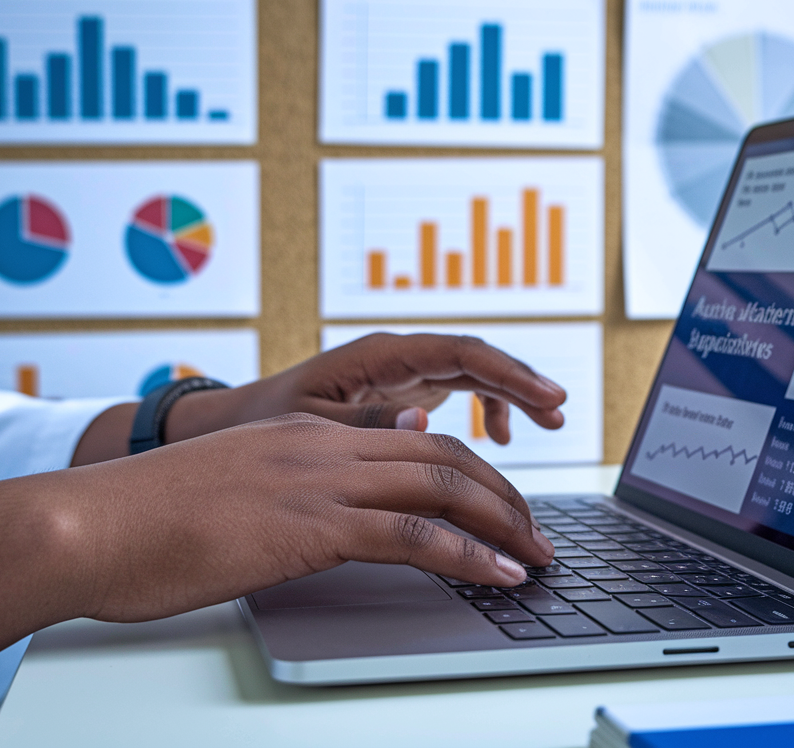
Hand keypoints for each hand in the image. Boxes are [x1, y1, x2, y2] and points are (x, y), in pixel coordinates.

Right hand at [63, 413, 554, 621]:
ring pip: (442, 483)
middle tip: (537, 533)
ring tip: (538, 557)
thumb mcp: (231, 491)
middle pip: (443, 453)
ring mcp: (317, 480)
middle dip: (503, 493)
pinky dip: (468, 554)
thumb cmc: (144, 521)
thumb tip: (335, 510)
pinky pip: (412, 533)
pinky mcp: (308, 524)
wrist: (87, 525)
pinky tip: (499, 574)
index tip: (498, 503)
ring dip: (503, 521)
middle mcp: (321, 446)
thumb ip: (288, 488)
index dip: (468, 469)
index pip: (413, 437)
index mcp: (304, 435)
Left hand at [165, 333, 567, 446]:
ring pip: (471, 374)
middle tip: (560, 412)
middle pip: (474, 359)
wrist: (232, 423)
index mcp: (377, 357)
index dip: (508, 375)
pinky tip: (500, 439)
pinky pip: (457, 392)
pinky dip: (484, 411)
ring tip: (548, 422)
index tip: (548, 397)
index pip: (459, 353)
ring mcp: (400, 374)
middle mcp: (395, 358)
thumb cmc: (263, 421)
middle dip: (521, 383)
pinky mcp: (400, 395)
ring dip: (510, 395)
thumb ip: (361, 421)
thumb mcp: (307, 424)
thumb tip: (424, 420)